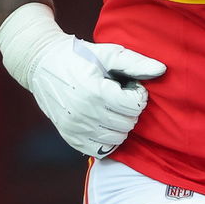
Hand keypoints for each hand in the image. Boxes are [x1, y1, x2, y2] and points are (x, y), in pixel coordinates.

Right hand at [0, 4, 165, 158]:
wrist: (42, 64)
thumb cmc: (79, 56)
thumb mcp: (108, 53)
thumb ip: (135, 63)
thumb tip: (162, 70)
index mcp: (94, 91)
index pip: (134, 106)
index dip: (137, 95)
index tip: (129, 86)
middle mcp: (84, 113)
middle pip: (128, 123)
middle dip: (130, 110)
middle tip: (120, 96)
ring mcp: (75, 128)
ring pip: (117, 138)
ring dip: (121, 124)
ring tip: (112, 108)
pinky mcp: (70, 137)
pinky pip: (100, 150)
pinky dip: (108, 139)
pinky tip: (104, 122)